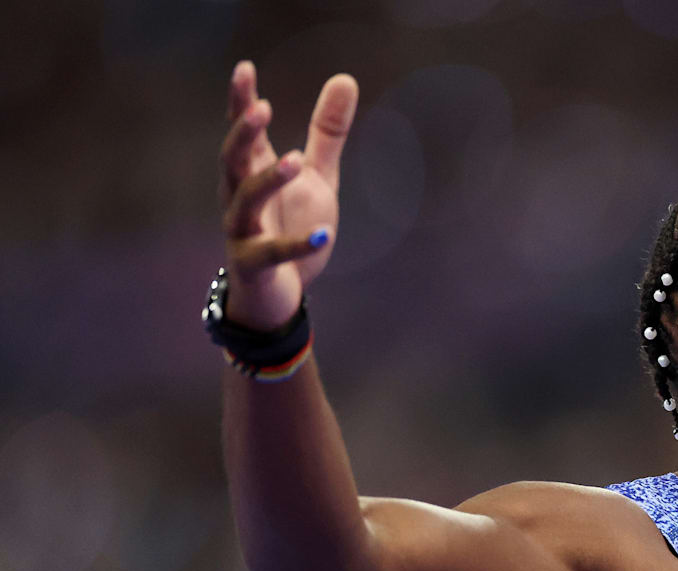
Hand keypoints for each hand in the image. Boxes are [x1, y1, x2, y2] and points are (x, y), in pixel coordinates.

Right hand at [217, 60, 358, 330]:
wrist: (278, 293)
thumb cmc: (291, 226)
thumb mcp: (317, 177)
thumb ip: (327, 133)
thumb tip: (345, 77)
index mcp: (253, 171)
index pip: (242, 131)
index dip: (239, 101)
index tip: (244, 68)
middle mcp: (240, 197)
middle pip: (232, 160)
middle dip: (243, 135)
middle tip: (263, 108)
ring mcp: (243, 232)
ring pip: (244, 203)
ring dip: (267, 181)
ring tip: (296, 160)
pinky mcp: (254, 265)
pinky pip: (272, 255)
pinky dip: (297, 245)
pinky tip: (325, 235)